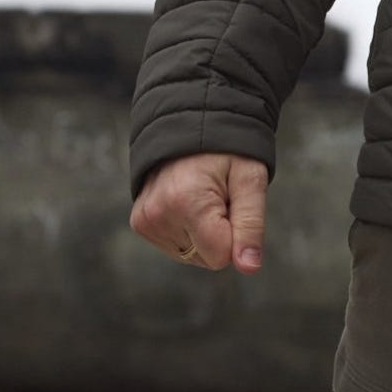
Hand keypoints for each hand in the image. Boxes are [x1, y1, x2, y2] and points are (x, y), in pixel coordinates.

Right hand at [128, 151, 268, 273]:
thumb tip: (249, 267)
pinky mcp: (140, 223)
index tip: (233, 202)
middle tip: (220, 196)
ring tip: (204, 195)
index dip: (236, 233)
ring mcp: (144, 220)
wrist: (192, 123)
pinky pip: (175, 247)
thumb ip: (251, 225)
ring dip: (204, 232)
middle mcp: (158, 214)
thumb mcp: (251, 179)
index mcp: (187, 202)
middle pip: (205, 258)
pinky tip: (189, 201)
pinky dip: (188, 230)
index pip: (220, 256)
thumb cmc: (228, 150)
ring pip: (190, 255)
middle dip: (220, 233)